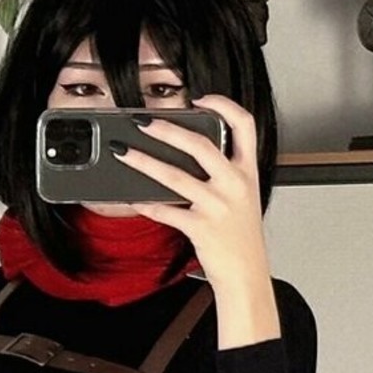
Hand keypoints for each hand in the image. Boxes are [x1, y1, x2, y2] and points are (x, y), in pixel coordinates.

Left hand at [112, 94, 280, 345]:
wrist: (247, 274)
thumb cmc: (241, 236)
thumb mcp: (245, 197)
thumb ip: (227, 172)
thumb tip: (189, 150)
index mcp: (248, 171)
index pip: (244, 125)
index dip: (223, 105)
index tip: (201, 99)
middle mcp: (235, 184)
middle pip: (200, 145)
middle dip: (167, 129)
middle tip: (144, 122)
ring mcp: (217, 206)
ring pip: (174, 176)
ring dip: (144, 161)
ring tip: (124, 152)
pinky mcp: (201, 228)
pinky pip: (166, 211)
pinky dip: (146, 203)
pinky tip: (132, 197)